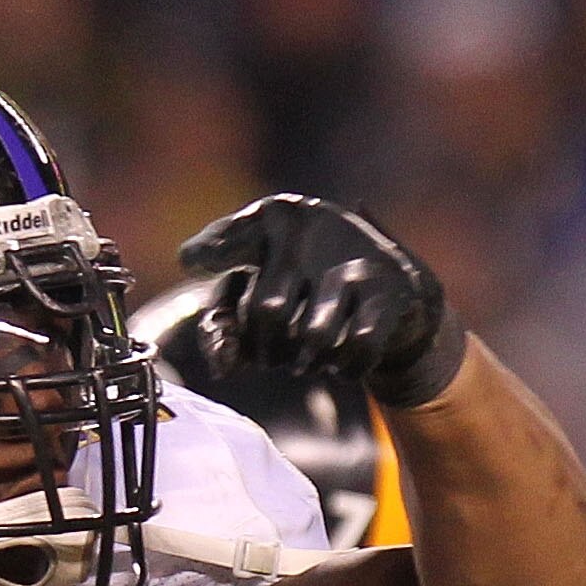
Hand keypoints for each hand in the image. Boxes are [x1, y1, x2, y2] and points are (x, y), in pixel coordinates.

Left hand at [175, 194, 466, 405]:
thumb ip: (220, 325)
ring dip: (306, 363)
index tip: (194, 265)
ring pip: (314, 337)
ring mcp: (353, 258)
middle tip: (272, 358)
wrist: (392, 286)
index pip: (224, 244)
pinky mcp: (388, 289)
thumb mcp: (252, 291)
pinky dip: (344, 368)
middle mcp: (313, 227)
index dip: (208, 258)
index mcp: (274, 217)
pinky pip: (357, 348)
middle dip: (265, 350)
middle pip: (268, 312)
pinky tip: (340, 363)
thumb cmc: (302, 289)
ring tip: (306, 358)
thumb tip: (223, 365)